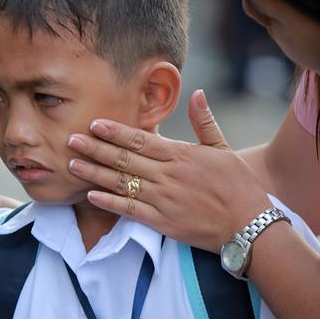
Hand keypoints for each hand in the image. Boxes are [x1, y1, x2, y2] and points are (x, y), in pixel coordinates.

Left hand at [65, 90, 269, 251]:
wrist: (248, 225)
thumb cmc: (239, 186)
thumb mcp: (224, 149)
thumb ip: (205, 122)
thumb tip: (196, 93)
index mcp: (181, 155)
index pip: (141, 139)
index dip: (115, 132)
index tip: (94, 124)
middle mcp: (168, 175)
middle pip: (124, 159)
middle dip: (95, 148)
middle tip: (70, 139)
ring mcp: (163, 199)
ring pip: (122, 183)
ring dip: (95, 172)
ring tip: (72, 164)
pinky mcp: (163, 222)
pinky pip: (130, 211)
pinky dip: (109, 203)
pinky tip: (91, 195)